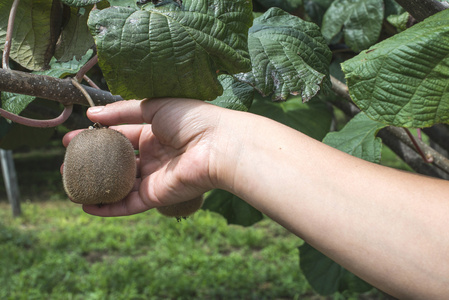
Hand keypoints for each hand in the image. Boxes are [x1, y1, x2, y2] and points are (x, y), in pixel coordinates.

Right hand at [62, 98, 224, 216]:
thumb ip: (122, 112)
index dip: (97, 136)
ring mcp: (155, 177)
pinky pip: (128, 204)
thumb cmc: (191, 119)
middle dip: (92, 161)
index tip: (73, 137)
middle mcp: (154, 156)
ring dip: (96, 185)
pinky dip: (108, 207)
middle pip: (117, 161)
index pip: (121, 135)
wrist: (218, 145)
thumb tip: (91, 115)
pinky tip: (86, 206)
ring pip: (120, 185)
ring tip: (70, 182)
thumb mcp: (154, 106)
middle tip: (66, 160)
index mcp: (156, 132)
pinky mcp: (157, 196)